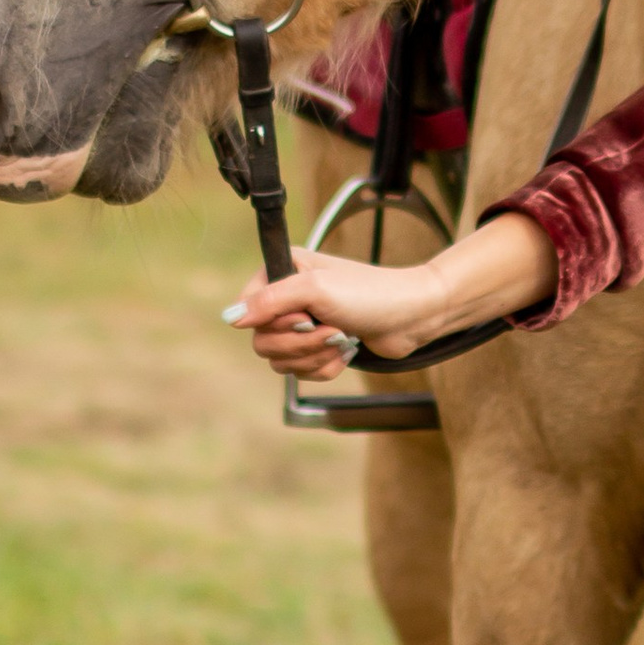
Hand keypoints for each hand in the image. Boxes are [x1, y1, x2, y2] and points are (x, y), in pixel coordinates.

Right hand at [225, 212, 558, 378]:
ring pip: (282, 361)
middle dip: (300, 345)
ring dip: (315, 357)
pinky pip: (302, 372)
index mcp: (282, 272)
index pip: (247, 310)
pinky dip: (325, 368)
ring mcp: (303, 324)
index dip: (274, 323)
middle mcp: (287, 297)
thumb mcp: (317, 290)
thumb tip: (230, 317)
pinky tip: (346, 352)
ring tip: (342, 340)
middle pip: (262, 342)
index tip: (306, 318)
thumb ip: (270, 301)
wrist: (414, 317)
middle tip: (331, 331)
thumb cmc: (371, 294)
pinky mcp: (319, 347)